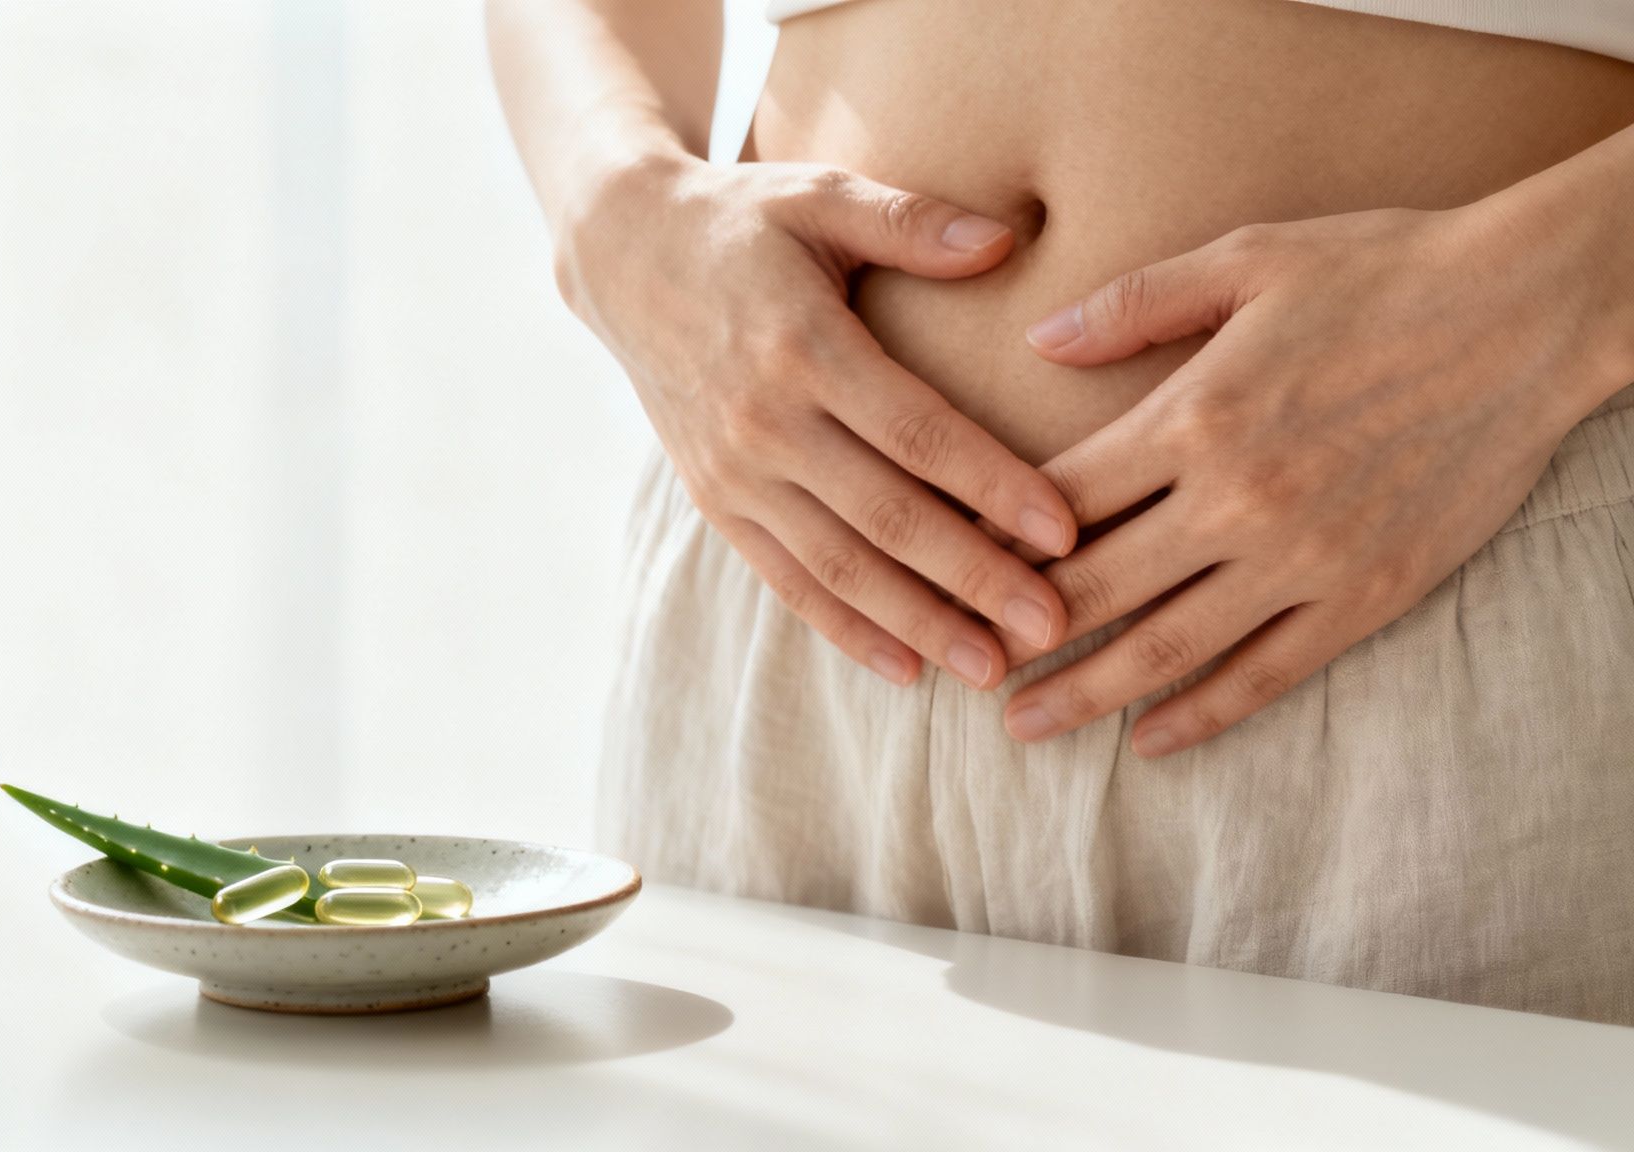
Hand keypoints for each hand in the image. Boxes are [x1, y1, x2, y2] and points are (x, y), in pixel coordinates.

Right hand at [557, 153, 1075, 687]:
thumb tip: (1005, 239)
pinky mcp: (715, 502)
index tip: (1064, 532)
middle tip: (1051, 625)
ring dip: (918, 622)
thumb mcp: (819, 195)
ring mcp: (734, 471)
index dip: (993, 486)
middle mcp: (764, 421)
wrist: (623, 256)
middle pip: (886, 515)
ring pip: (838, 565)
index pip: (916, 431)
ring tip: (991, 668)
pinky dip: (845, 628)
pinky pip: (787, 579)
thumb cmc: (743, 220)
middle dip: (973, 578)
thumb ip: (911, 221)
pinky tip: (906, 667)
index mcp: (803, 344)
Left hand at [996, 202, 1628, 754]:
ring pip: (1168, 650)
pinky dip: (1204, 713)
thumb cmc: (1384, 272)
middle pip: (1093, 591)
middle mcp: (1237, 501)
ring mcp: (1303, 558)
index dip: (990, 539)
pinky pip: (1269, 673)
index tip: (943, 566)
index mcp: (1192, 417)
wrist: (1532, 311)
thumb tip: (1035, 342)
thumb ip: (1134, 305)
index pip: (1058, 500)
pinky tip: (1152, 741)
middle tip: (959, 673)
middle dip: (1016, 640)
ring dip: (1087, 696)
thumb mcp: (1247, 258)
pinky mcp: (1367, 595)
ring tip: (1025, 729)